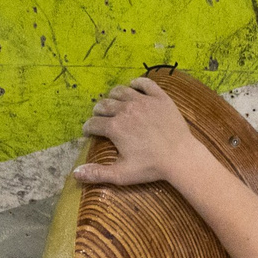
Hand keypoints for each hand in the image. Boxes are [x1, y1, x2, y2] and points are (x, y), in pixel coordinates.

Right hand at [76, 75, 206, 187]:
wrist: (181, 157)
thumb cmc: (152, 167)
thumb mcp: (122, 174)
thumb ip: (98, 173)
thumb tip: (75, 173)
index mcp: (114, 127)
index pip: (93, 123)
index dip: (88, 128)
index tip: (89, 132)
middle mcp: (125, 110)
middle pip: (104, 104)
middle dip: (98, 112)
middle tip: (101, 117)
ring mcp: (143, 101)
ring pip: (120, 91)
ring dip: (113, 96)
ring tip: (114, 102)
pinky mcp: (159, 97)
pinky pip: (144, 83)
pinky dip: (136, 83)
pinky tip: (133, 88)